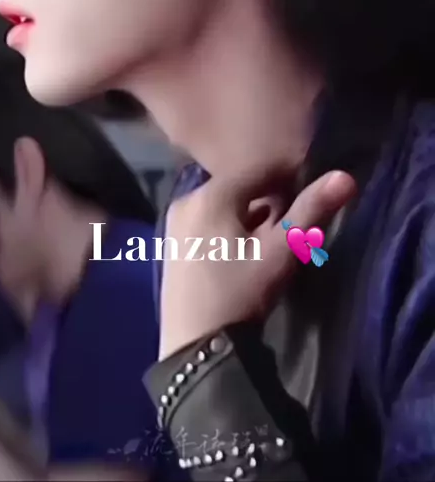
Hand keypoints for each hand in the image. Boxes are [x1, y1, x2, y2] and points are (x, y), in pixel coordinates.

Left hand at [159, 169, 355, 358]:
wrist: (196, 350)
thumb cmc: (240, 293)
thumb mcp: (281, 253)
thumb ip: (311, 212)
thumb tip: (346, 176)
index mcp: (211, 195)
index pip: (260, 169)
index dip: (290, 175)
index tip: (314, 189)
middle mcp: (187, 200)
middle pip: (240, 186)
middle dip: (270, 196)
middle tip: (297, 217)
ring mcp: (176, 224)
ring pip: (225, 205)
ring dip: (252, 213)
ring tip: (276, 235)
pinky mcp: (173, 245)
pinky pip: (210, 222)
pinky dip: (231, 227)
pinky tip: (247, 249)